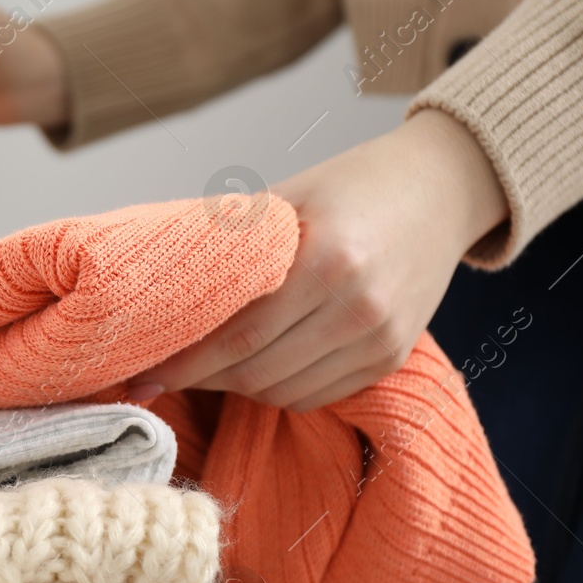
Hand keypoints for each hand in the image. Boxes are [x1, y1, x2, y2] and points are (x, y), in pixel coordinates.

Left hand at [128, 110, 507, 410]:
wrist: (440, 190)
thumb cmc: (352, 187)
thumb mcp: (287, 198)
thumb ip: (230, 245)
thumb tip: (155, 290)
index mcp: (329, 259)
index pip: (239, 334)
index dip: (185, 362)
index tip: (141, 372)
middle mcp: (359, 307)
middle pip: (257, 372)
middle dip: (200, 379)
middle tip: (159, 375)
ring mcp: (380, 339)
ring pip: (283, 392)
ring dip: (236, 387)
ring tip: (205, 368)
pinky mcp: (391, 358)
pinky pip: (316, 395)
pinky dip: (278, 389)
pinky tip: (257, 366)